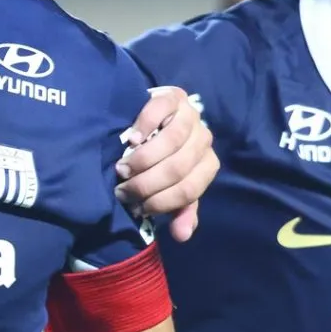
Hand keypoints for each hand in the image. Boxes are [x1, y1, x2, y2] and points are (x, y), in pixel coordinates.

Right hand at [115, 86, 218, 241]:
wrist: (153, 120)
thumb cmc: (161, 158)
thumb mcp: (170, 185)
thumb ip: (177, 208)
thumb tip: (181, 235)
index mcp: (208, 164)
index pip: (190, 190)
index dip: (162, 202)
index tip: (137, 206)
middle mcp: (204, 138)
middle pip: (178, 167)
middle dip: (147, 183)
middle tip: (123, 189)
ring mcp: (190, 115)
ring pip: (171, 141)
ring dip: (143, 159)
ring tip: (123, 168)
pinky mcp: (173, 95)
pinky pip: (159, 111)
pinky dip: (144, 127)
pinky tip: (131, 139)